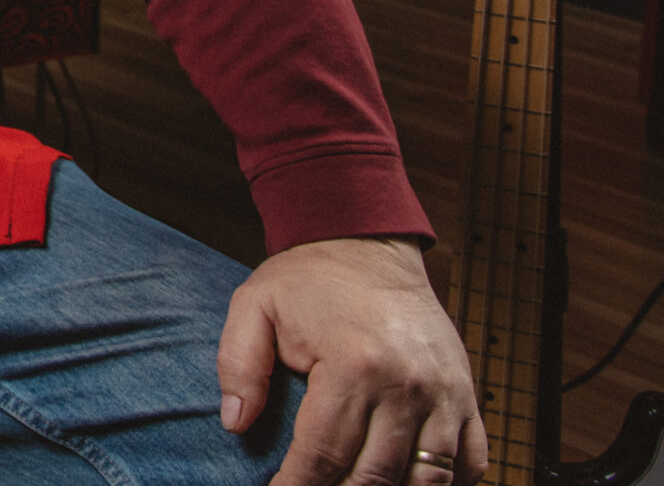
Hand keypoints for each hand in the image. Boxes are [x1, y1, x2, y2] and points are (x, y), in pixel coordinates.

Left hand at [219, 237, 485, 484]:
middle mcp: (406, 386)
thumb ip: (238, 364)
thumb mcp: (254, 306)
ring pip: (428, 480)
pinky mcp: (467, 395)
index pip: (323, 455)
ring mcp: (445, 394)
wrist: (368, 246)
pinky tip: (410, 485)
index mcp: (352, 366)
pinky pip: (473, 462)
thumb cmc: (308, 279)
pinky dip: (449, 485)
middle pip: (375, 477)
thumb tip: (235, 422)